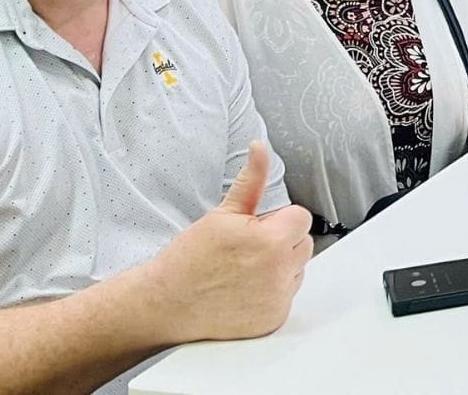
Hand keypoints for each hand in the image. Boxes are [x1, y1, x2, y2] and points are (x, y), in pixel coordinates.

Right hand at [141, 141, 311, 342]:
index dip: (276, 220)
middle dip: (280, 242)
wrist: (164, 303)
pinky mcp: (273, 319)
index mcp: (271, 240)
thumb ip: (251, 180)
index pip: (300, 218)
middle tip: (245, 250)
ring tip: (242, 271)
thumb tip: (260, 148)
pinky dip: (271, 292)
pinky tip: (243, 290)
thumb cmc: (188, 259)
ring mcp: (277, 298)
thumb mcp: (221, 214)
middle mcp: (279, 271)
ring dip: (279, 267)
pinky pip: (286, 296)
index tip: (254, 229)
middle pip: (303, 244)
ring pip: (297, 270)